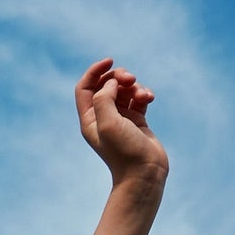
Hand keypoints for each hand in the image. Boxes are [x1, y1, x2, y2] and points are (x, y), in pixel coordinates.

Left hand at [75, 58, 167, 187]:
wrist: (144, 174)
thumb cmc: (124, 151)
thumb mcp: (108, 122)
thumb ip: (104, 97)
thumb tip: (111, 82)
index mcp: (90, 119)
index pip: (85, 88)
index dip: (95, 71)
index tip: (110, 61)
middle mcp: (103, 117)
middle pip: (106, 84)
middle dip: (119, 76)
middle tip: (130, 79)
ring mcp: (120, 118)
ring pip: (124, 89)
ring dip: (135, 86)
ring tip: (144, 95)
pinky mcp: (136, 120)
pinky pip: (138, 98)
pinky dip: (144, 94)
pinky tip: (149, 99)